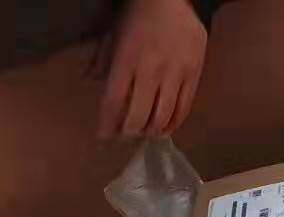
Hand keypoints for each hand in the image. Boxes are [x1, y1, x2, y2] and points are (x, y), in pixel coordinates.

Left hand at [97, 0, 207, 137]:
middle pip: (138, 117)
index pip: (113, 102)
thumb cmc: (137, 14)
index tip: (104, 135)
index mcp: (127, 59)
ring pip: (161, 118)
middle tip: (125, 133)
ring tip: (145, 131)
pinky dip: (172, 124)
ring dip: (150, 131)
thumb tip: (89, 80)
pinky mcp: (194, 73)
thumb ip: (101, 58)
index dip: (107, 124)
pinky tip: (165, 127)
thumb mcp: (113, 32)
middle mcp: (151, 69)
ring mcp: (175, 72)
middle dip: (129, 132)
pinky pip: (183, 108)